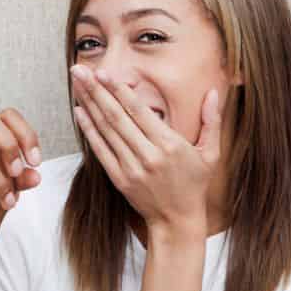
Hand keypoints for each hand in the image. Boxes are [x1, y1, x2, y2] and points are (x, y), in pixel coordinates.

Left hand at [70, 64, 219, 234]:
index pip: (139, 111)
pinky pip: (101, 151)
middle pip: (117, 117)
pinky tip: (80, 112)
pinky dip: (89, 131)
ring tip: (77, 84)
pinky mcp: (120, 179)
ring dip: (89, 105)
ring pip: (106, 131)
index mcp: (170, 145)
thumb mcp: (210, 153)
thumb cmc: (195, 185)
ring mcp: (131, 168)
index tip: (104, 73)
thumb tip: (213, 92)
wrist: (177, 220)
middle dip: (96, 91)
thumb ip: (211, 121)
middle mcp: (148, 155)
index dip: (119, 90)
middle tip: (80, 70)